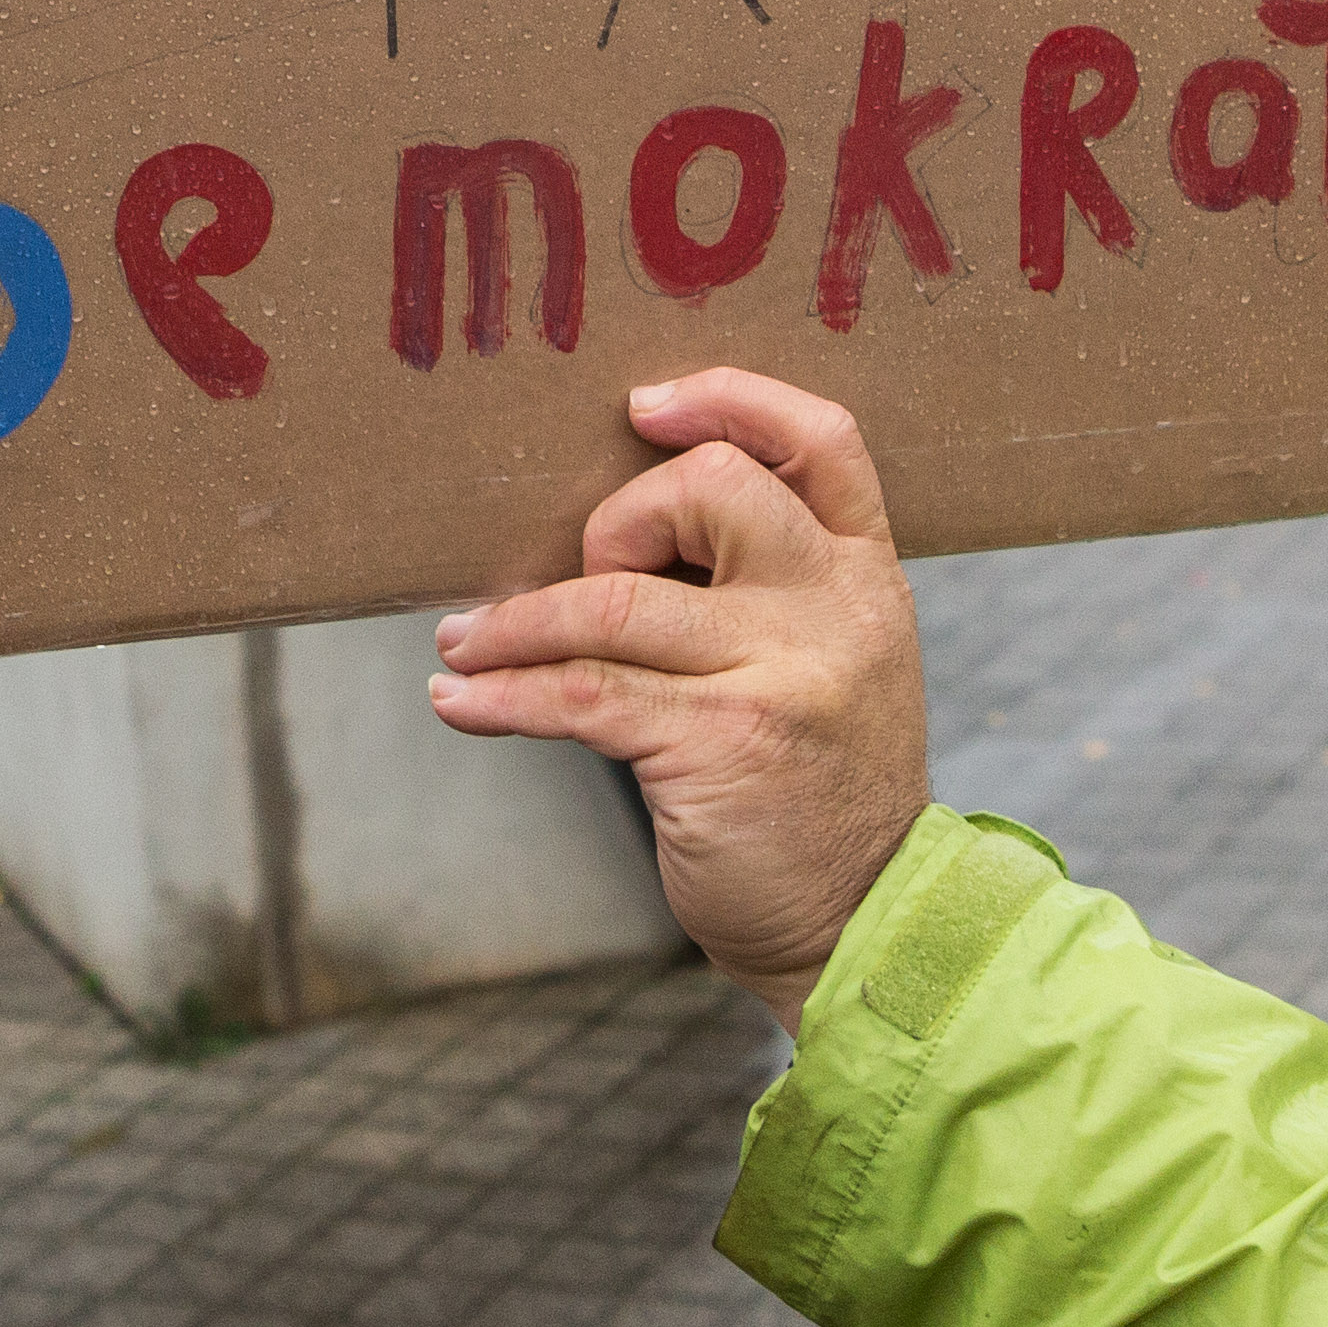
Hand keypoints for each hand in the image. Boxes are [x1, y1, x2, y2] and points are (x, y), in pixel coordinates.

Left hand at [428, 369, 928, 1032]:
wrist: (864, 926)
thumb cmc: (815, 788)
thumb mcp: (833, 665)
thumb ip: (765, 589)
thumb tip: (610, 523)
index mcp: (867, 575)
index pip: (822, 442)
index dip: (731, 399)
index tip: (643, 404)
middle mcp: (837, 611)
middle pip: (713, 487)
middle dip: (617, 517)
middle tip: (575, 577)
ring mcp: (784, 676)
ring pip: (617, 599)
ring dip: (515, 623)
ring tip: (462, 643)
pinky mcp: (723, 746)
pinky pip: (582, 693)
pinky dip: (502, 694)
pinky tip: (460, 701)